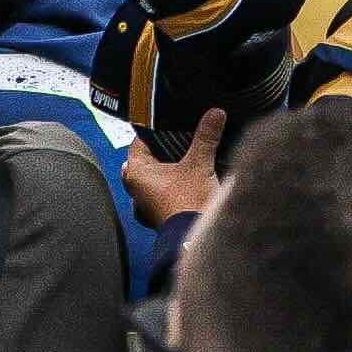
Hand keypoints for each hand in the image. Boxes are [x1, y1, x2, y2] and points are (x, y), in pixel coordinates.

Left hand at [122, 104, 231, 229]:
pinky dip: (171, 184)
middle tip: (180, 140)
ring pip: (152, 177)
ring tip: (186, 157)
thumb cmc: (188, 204)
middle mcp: (135, 188)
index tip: (170, 124)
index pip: (139, 141)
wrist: (196, 237)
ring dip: (167, 168)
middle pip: (146, 159)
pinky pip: (160, 192)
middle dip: (162, 150)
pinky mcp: (158, 213)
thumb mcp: (199, 164)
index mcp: (136, 172)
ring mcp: (145, 203)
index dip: (155, 131)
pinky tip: (186, 179)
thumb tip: (215, 114)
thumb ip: (206, 137)